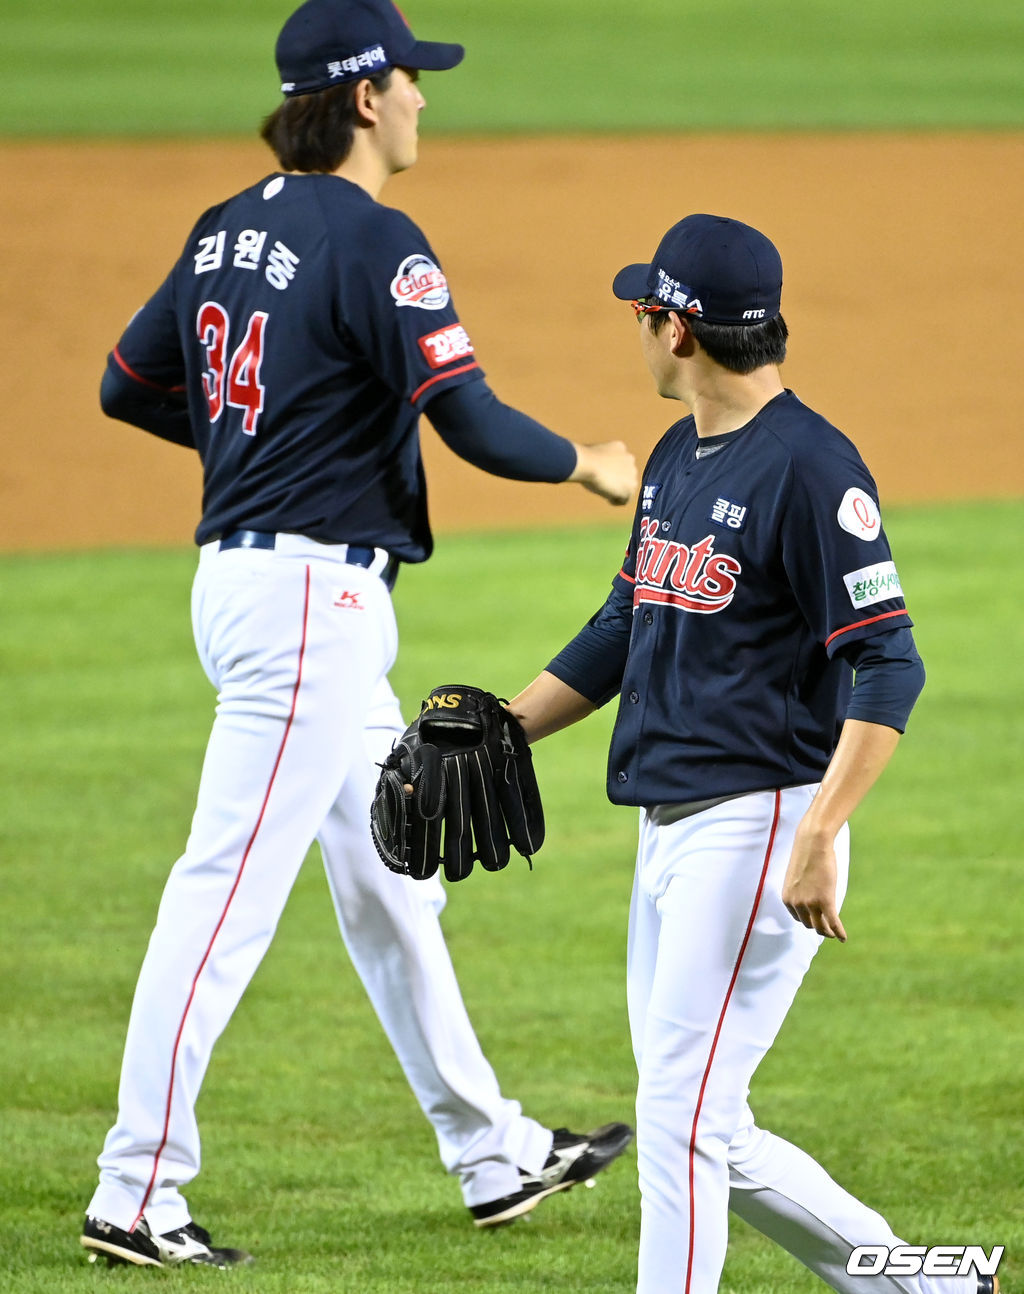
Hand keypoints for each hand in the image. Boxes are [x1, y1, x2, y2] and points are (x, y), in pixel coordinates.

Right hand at [569, 440, 637, 504]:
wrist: (588, 463)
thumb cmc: (584, 459)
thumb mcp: (592, 454)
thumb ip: (599, 459)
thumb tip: (594, 466)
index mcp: (620, 448)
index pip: (621, 461)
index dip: (612, 470)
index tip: (602, 476)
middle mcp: (629, 459)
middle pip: (626, 474)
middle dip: (617, 480)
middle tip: (604, 486)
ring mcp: (631, 474)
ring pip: (628, 486)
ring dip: (618, 491)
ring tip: (605, 493)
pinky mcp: (629, 488)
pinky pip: (624, 499)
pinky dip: (616, 500)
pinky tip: (607, 499)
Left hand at [781, 823, 846, 941]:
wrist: (813, 844)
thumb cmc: (806, 857)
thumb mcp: (797, 878)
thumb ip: (798, 892)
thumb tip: (806, 900)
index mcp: (787, 898)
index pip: (798, 918)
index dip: (808, 920)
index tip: (816, 920)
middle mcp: (796, 904)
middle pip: (809, 924)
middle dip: (819, 927)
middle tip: (828, 929)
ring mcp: (810, 903)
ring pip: (821, 927)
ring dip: (828, 932)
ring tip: (834, 934)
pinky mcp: (825, 901)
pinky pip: (833, 922)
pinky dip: (839, 932)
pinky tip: (843, 938)